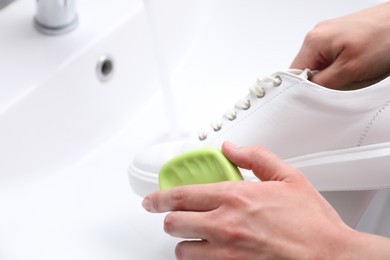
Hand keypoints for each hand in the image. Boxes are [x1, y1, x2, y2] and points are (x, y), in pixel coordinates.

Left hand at [142, 142, 365, 258]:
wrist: (330, 256)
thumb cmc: (311, 222)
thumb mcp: (287, 177)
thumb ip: (255, 157)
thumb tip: (231, 149)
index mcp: (235, 197)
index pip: (182, 195)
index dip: (159, 197)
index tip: (151, 200)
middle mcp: (225, 225)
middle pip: (174, 223)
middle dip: (170, 218)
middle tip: (174, 217)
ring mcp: (226, 253)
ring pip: (182, 250)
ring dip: (184, 242)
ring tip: (195, 237)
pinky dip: (199, 259)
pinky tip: (210, 253)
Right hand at [291, 2, 389, 88]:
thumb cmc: (385, 37)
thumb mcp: (350, 70)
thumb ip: (322, 83)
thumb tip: (305, 92)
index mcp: (313, 41)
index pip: (294, 74)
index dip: (303, 89)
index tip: (317, 97)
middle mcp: (317, 35)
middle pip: (307, 70)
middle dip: (322, 82)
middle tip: (342, 83)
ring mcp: (329, 34)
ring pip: (321, 66)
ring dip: (334, 75)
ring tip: (353, 72)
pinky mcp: (341, 36)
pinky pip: (333, 59)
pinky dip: (342, 66)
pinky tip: (357, 65)